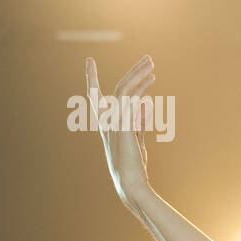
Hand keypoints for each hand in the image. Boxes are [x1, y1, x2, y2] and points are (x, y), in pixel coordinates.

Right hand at [87, 54, 154, 206]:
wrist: (130, 182)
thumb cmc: (133, 164)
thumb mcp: (136, 138)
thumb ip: (138, 121)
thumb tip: (144, 103)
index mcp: (106, 123)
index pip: (95, 95)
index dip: (91, 78)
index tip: (88, 61)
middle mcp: (106, 119)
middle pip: (117, 88)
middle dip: (132, 71)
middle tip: (148, 58)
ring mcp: (113, 121)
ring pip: (124, 89)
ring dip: (139, 74)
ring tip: (152, 63)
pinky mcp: (123, 124)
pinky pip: (130, 99)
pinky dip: (141, 87)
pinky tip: (152, 79)